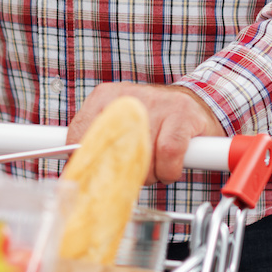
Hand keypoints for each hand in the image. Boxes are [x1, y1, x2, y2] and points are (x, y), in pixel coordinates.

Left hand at [66, 83, 226, 183]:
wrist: (196, 106)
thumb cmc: (153, 124)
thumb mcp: (119, 125)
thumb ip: (97, 143)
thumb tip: (75, 170)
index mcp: (104, 97)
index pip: (77, 134)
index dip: (86, 161)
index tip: (95, 174)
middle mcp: (127, 97)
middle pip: (110, 150)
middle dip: (122, 170)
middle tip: (134, 170)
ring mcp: (156, 102)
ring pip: (140, 155)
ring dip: (150, 173)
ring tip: (156, 164)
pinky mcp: (182, 113)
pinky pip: (168, 154)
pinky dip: (169, 169)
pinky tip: (171, 165)